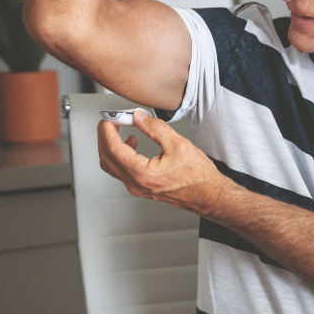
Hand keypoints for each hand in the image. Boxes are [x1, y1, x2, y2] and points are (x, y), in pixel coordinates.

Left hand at [97, 110, 229, 214]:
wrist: (207, 195)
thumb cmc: (198, 177)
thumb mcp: (178, 144)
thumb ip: (155, 128)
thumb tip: (140, 118)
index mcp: (143, 174)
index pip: (114, 149)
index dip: (108, 131)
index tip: (109, 119)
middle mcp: (137, 184)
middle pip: (107, 158)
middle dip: (105, 137)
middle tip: (111, 122)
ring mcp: (138, 188)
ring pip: (112, 166)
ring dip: (112, 146)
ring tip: (121, 130)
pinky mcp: (142, 187)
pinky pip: (122, 171)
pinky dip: (120, 155)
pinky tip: (132, 144)